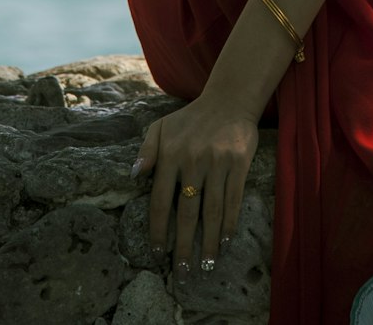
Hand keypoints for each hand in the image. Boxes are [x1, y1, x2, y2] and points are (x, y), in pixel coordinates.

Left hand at [130, 90, 258, 274]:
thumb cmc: (190, 118)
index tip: (158, 253)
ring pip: (212, 212)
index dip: (159, 229)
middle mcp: (193, 160)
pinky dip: (229, 224)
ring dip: (208, 242)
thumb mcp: (161, 126)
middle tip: (181, 272)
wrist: (229, 100)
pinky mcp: (238, 165)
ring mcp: (217, 163)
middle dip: (183, 246)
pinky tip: (224, 242)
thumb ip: (146, 151)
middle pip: (187, 212)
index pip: (161, 199)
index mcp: (171, 153)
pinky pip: (233, 201)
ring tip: (204, 266)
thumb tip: (134, 177)